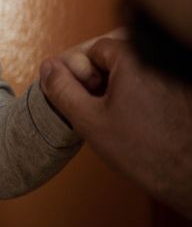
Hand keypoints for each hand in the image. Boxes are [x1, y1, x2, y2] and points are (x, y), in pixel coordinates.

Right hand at [41, 36, 191, 216]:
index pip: (95, 48)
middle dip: (101, 77)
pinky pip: (154, 81)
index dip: (83, 73)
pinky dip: (142, 94)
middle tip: (99, 106)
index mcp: (135, 58)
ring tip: (119, 115)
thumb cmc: (146, 152)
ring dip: (121, 86)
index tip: (86, 97)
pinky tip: (139, 119)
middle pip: (117, 55)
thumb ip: (61, 89)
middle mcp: (159, 61)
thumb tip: (49, 68)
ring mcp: (175, 76)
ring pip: (135, 70)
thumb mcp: (88, 120)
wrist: (191, 178)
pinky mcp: (184, 91)